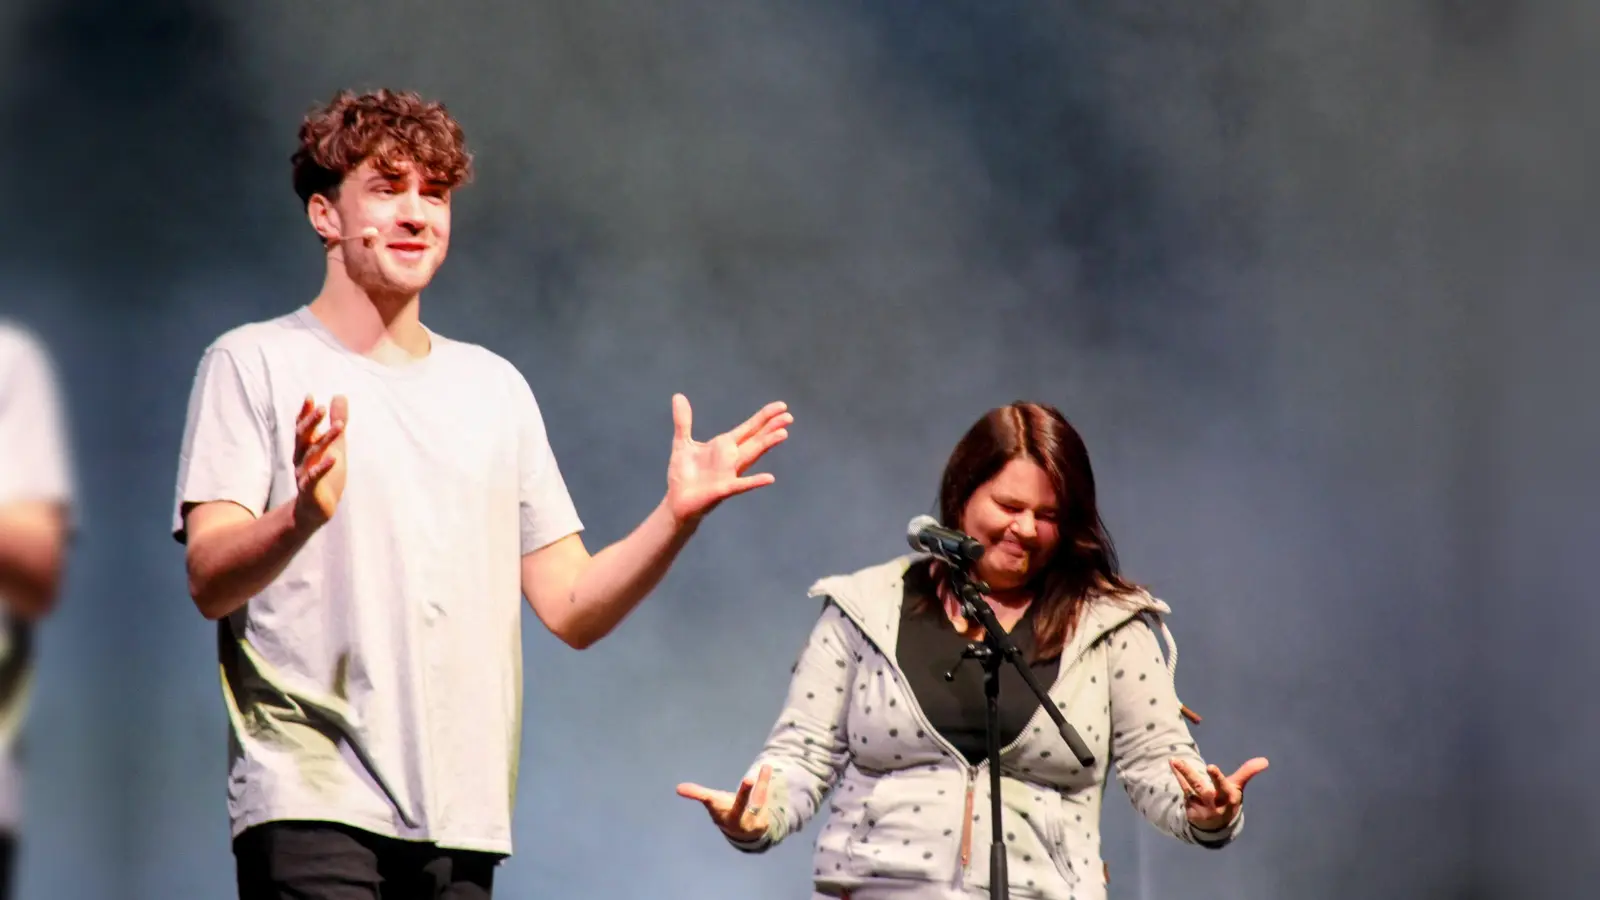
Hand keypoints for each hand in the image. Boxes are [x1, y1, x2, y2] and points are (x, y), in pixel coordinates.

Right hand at [292, 394, 348, 531]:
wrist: (317, 509)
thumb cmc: (326, 474)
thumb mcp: (336, 445)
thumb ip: (337, 422)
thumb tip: (339, 396)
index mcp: (306, 448)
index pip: (303, 428)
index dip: (305, 413)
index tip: (310, 397)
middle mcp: (301, 459)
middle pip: (303, 438)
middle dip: (311, 423)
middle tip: (322, 408)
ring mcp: (304, 474)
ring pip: (311, 455)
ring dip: (325, 440)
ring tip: (339, 427)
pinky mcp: (310, 490)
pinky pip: (314, 477)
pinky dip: (323, 467)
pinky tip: (334, 458)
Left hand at [664, 395, 790, 522]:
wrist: (677, 501)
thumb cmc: (683, 475)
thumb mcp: (682, 443)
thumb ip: (683, 421)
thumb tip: (678, 396)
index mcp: (724, 445)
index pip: (748, 428)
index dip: (764, 417)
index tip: (781, 407)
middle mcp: (731, 458)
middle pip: (755, 439)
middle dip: (771, 428)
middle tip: (789, 416)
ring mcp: (729, 474)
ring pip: (752, 456)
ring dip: (766, 445)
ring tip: (783, 434)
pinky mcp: (723, 489)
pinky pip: (741, 484)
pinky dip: (755, 481)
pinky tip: (770, 478)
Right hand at [676, 764, 771, 842]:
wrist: (744, 833)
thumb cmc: (724, 812)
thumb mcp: (712, 802)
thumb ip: (698, 794)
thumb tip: (677, 788)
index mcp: (721, 813)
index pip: (711, 801)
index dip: (700, 794)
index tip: (687, 787)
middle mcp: (736, 819)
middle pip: (740, 804)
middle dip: (744, 793)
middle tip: (748, 778)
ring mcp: (752, 820)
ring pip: (759, 799)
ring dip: (762, 783)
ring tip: (766, 766)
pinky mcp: (765, 819)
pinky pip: (767, 798)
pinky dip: (767, 783)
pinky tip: (768, 769)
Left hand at [1170, 757, 1268, 830]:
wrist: (1217, 826)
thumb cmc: (1228, 799)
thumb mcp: (1237, 787)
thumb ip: (1248, 772)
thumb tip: (1265, 760)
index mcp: (1227, 797)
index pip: (1222, 787)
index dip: (1217, 777)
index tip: (1210, 767)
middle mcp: (1214, 804)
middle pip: (1202, 788)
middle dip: (1192, 776)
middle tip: (1181, 762)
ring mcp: (1200, 807)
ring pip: (1190, 788)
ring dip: (1182, 773)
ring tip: (1174, 760)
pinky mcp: (1190, 808)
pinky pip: (1183, 789)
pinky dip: (1178, 776)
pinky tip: (1172, 763)